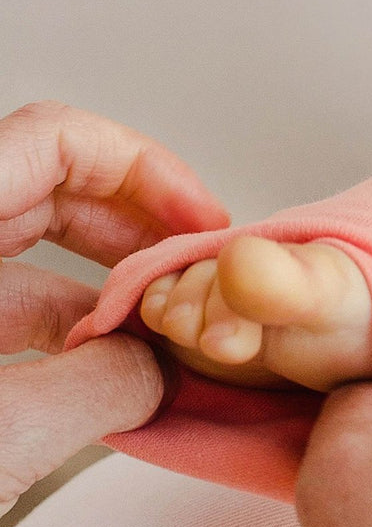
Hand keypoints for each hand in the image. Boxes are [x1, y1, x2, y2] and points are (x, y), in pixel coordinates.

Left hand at [0, 100, 229, 515]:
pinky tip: (114, 374)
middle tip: (195, 273)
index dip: (140, 168)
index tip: (197, 222)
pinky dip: (67, 336)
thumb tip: (157, 366)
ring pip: (29, 258)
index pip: (46, 140)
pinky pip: (7, 316)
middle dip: (133, 227)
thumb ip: (98, 386)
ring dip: (106, 288)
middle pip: (45, 187)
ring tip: (168, 334)